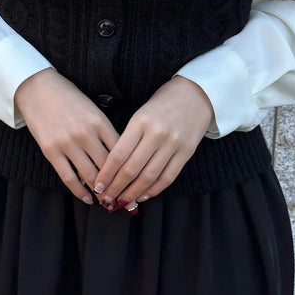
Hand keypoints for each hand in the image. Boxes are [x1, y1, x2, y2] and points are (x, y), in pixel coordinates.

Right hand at [15, 68, 120, 203]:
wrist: (37, 88)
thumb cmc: (68, 98)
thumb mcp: (93, 109)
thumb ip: (105, 131)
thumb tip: (118, 158)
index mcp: (100, 122)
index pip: (121, 152)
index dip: (129, 170)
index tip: (135, 182)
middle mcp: (86, 134)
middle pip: (108, 167)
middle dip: (118, 185)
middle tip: (126, 198)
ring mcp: (67, 144)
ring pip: (90, 175)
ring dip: (101, 192)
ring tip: (109, 201)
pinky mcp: (51, 151)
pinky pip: (68, 177)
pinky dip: (80, 191)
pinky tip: (88, 199)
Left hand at [91, 76, 214, 209]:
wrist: (196, 93)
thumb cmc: (163, 102)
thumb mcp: (141, 112)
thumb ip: (129, 137)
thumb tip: (112, 166)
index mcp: (140, 122)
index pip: (119, 154)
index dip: (107, 174)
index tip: (98, 186)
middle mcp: (156, 134)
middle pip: (132, 169)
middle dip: (117, 188)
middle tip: (107, 200)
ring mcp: (173, 144)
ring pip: (149, 176)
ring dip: (134, 193)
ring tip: (123, 202)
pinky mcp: (186, 152)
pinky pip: (168, 177)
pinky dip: (154, 190)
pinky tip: (143, 196)